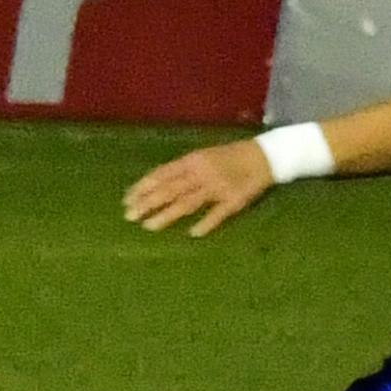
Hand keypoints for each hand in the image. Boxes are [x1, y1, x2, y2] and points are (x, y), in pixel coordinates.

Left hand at [122, 138, 277, 236]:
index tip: (127, 200)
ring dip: (168, 214)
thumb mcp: (202, 157)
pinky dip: (206, 223)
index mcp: (192, 160)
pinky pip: (219, 213)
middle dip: (148, 203)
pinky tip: (193, 234)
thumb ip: (181, 170)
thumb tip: (155, 183)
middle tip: (129, 216)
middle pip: (171, 189)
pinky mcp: (234, 200)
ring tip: (149, 226)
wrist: (263, 156)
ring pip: (189, 202)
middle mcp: (202, 173)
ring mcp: (218, 187)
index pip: (162, 174)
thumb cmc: (229, 157)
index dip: (144, 187)